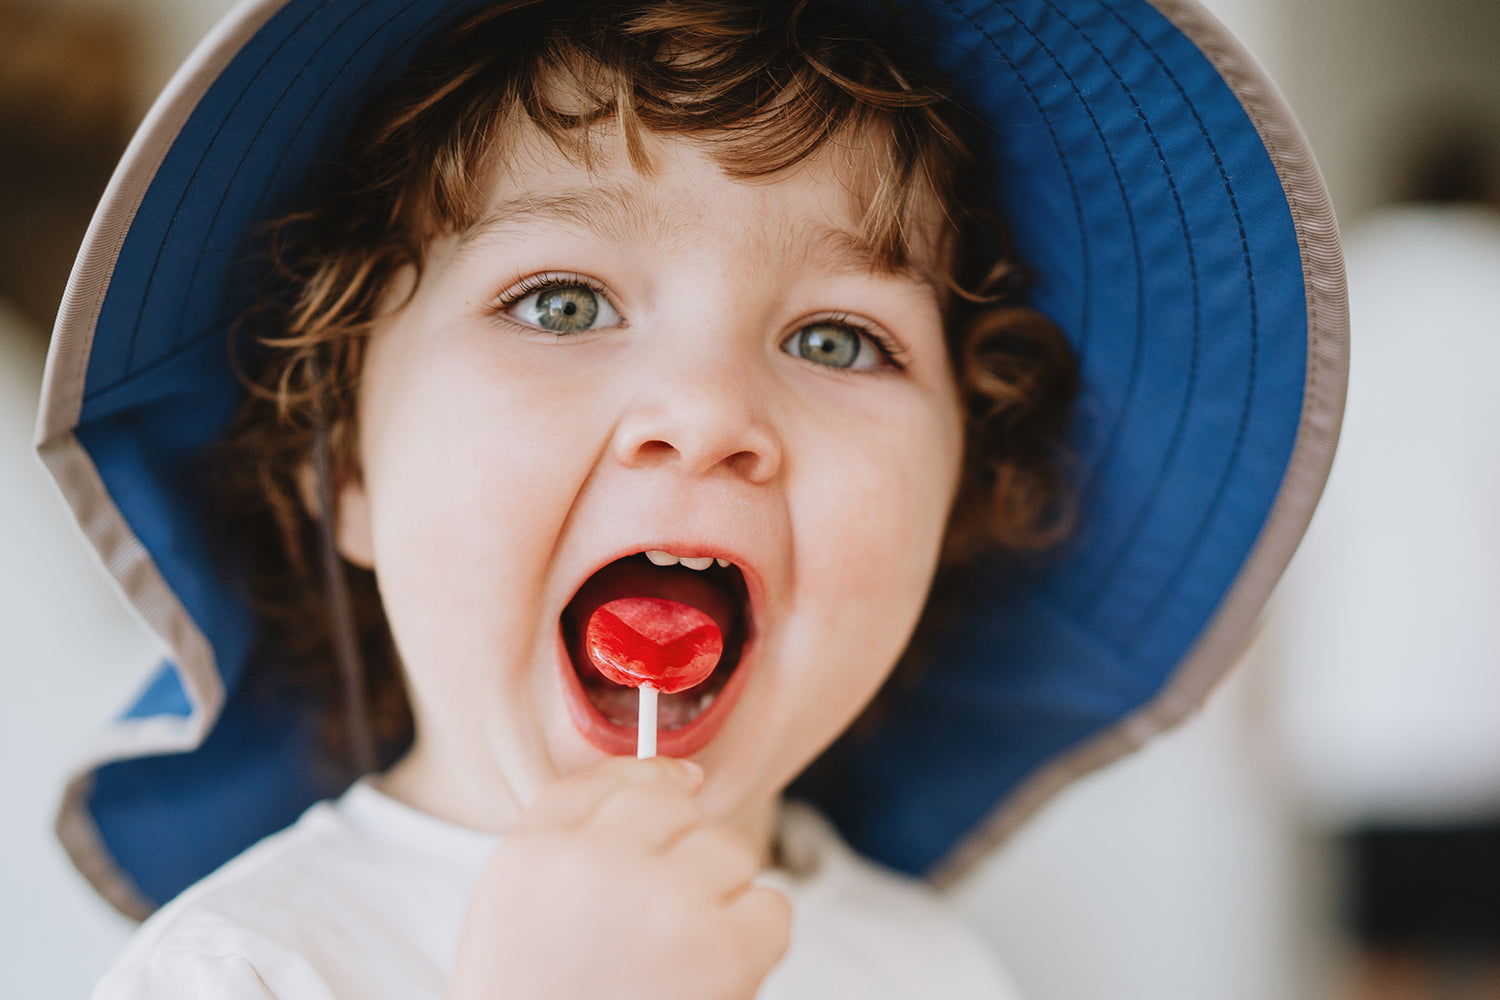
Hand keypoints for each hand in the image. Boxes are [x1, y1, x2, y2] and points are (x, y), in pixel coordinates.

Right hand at [447, 756, 791, 999]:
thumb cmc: (544, 992)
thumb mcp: (520, 899)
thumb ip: (580, 822)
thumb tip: (686, 772)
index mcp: (537, 850)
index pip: (614, 778)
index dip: (644, 811)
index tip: (649, 849)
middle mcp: (596, 864)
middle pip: (676, 805)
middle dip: (678, 857)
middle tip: (651, 927)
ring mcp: (663, 902)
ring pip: (729, 849)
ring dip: (717, 898)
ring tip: (677, 953)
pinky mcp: (722, 949)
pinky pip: (772, 904)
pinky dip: (754, 942)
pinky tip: (712, 973)